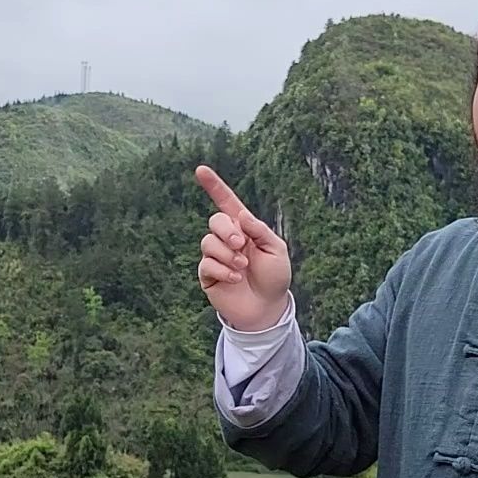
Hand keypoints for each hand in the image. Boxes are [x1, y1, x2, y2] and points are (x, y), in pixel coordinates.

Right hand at [194, 165, 291, 331]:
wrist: (267, 308)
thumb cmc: (275, 277)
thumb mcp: (276, 250)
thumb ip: (260, 230)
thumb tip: (241, 215)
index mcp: (244, 228)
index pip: (226, 203)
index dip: (214, 186)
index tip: (200, 169)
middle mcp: (227, 239)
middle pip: (215, 221)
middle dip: (227, 231)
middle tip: (241, 245)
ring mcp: (216, 256)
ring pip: (208, 242)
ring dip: (227, 254)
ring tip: (242, 267)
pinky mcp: (208, 275)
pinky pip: (206, 264)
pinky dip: (223, 270)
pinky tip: (235, 279)